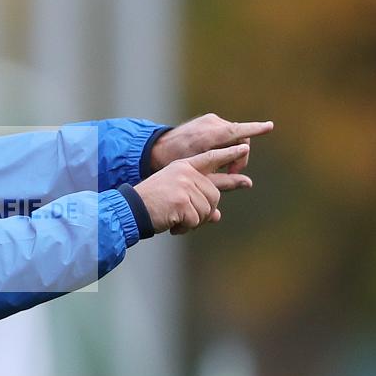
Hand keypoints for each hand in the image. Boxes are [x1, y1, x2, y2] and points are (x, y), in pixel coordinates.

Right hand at [135, 144, 251, 234]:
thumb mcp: (175, 196)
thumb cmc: (151, 204)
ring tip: (176, 220)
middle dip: (204, 212)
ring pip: (208, 210)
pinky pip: (196, 220)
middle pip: (215, 195)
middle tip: (187, 219)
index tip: (244, 148)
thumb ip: (197, 200)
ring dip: (194, 221)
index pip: (210, 158)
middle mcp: (186, 173)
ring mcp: (184, 185)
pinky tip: (173, 226)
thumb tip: (217, 216)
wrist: (131, 209)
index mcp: (183, 166)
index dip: (228, 154)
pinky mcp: (182, 201)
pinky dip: (186, 228)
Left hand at [150, 113, 273, 173]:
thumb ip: (224, 177)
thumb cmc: (176, 163)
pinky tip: (219, 156)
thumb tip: (248, 183)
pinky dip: (227, 144)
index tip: (269, 127)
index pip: (237, 131)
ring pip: (234, 135)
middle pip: (240, 138)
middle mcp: (211, 124)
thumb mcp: (200, 173)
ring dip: (234, 150)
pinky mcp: (207, 120)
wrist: (157, 148)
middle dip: (241, 156)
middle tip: (232, 173)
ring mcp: (209, 120)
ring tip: (223, 166)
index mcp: (208, 135)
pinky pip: (225, 131)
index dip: (255, 129)